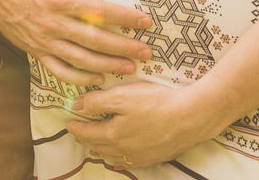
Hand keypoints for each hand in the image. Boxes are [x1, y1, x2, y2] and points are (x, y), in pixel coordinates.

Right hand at [0, 0, 153, 85]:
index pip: (99, 11)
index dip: (125, 18)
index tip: (145, 22)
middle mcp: (54, 24)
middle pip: (95, 40)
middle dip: (124, 48)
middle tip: (147, 53)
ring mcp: (45, 41)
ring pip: (81, 59)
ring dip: (107, 66)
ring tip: (130, 68)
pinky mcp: (37, 53)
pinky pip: (61, 71)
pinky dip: (80, 78)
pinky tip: (98, 79)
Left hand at [65, 82, 223, 168]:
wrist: (190, 117)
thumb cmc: (157, 102)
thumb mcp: (123, 95)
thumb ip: (97, 101)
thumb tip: (76, 106)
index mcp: (113, 134)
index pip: (87, 132)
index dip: (76, 127)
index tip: (69, 123)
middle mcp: (124, 150)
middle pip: (98, 146)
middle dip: (86, 139)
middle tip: (79, 133)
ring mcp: (139, 156)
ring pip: (113, 156)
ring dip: (101, 150)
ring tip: (94, 145)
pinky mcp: (154, 158)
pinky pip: (129, 162)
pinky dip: (119, 158)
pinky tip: (120, 156)